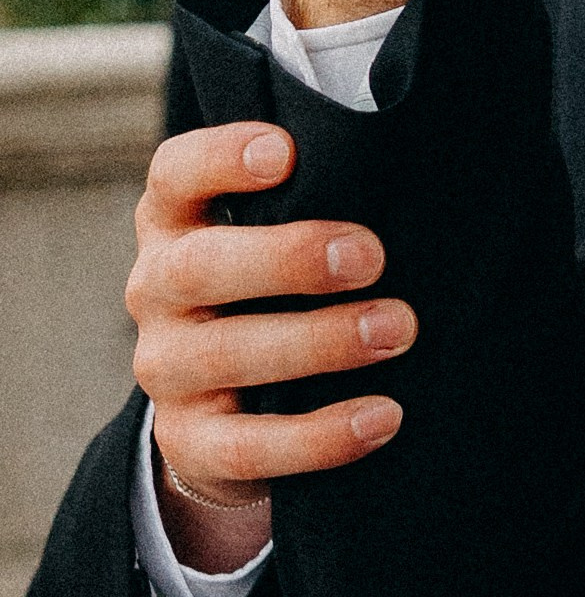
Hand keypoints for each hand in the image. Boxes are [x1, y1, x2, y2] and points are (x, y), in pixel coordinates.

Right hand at [129, 120, 411, 574]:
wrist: (231, 405)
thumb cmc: (282, 288)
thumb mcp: (284, 236)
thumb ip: (324, 203)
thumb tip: (415, 182)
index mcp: (177, 220)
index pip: (176, 174)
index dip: (221, 159)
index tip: (286, 152)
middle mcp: (158, 288)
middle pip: (200, 266)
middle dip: (288, 258)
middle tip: (371, 256)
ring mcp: (167, 367)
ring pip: (226, 354)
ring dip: (319, 342)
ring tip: (397, 330)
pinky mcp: (189, 441)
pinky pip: (248, 444)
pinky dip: (320, 435)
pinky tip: (384, 416)